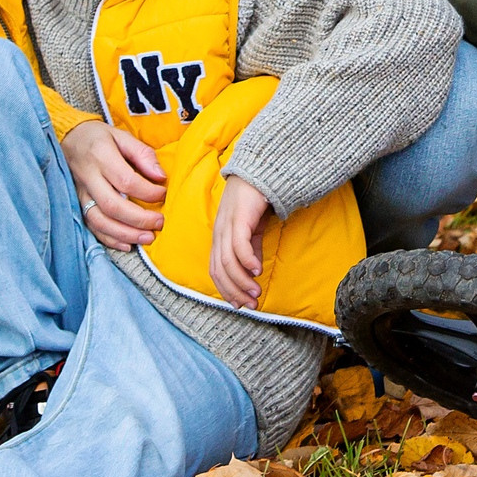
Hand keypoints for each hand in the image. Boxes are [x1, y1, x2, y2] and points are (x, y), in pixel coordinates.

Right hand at [61, 122, 167, 250]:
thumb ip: (142, 154)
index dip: (148, 192)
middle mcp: (88, 177)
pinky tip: (128, 244)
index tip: (163, 194)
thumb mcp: (121, 136)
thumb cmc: (99, 138)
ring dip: (125, 234)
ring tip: (147, 238)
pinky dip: (109, 239)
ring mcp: (80, 194)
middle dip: (139, 219)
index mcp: (101, 156)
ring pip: (100, 221)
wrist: (68, 140)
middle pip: (112, 205)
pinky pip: (91, 227)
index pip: (126, 180)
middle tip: (160, 223)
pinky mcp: (77, 205)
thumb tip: (161, 177)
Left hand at [209, 176, 273, 307]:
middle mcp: (219, 233)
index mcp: (219, 237)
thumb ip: (250, 248)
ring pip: (227, 261)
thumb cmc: (254, 200)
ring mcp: (227, 224)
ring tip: (256, 292)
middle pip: (219, 269)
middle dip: (234, 291)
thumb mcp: (251, 230)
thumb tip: (253, 270)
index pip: (215, 270)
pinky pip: (239, 244)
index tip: (240, 305)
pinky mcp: (239, 217)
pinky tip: (258, 270)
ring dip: (242, 280)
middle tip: (251, 304)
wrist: (260, 172)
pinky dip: (247, 260)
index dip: (226, 290)